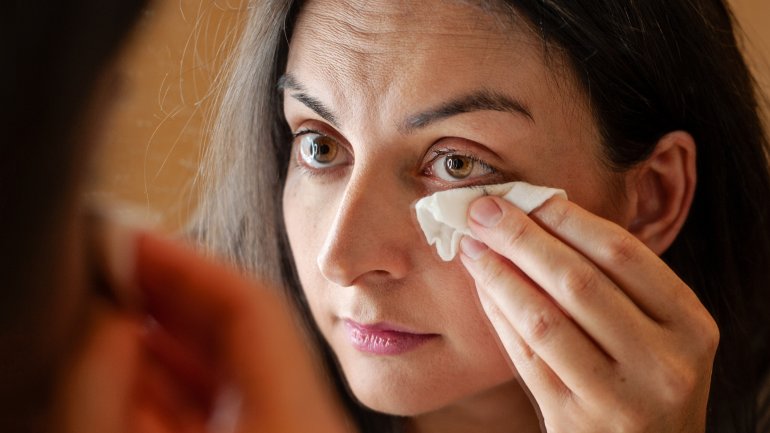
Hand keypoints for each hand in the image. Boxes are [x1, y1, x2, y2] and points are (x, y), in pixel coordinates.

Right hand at [55, 230, 349, 432]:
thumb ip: (114, 394)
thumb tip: (105, 324)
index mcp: (294, 415)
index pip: (251, 306)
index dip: (185, 262)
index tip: (128, 237)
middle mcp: (299, 416)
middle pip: (239, 329)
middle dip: (168, 291)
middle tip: (111, 263)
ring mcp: (286, 426)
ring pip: (225, 366)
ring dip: (163, 335)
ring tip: (108, 307)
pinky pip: (220, 400)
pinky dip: (171, 378)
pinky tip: (129, 363)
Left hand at [459, 196, 717, 432]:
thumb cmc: (647, 381)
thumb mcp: (659, 334)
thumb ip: (617, 285)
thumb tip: (541, 219)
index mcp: (690, 326)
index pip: (621, 254)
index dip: (566, 218)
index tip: (524, 195)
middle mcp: (663, 363)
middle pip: (579, 281)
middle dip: (523, 238)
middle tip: (483, 211)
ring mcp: (620, 398)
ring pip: (545, 319)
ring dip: (500, 274)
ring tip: (472, 246)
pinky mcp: (575, 422)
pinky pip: (526, 357)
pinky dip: (499, 316)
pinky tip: (483, 289)